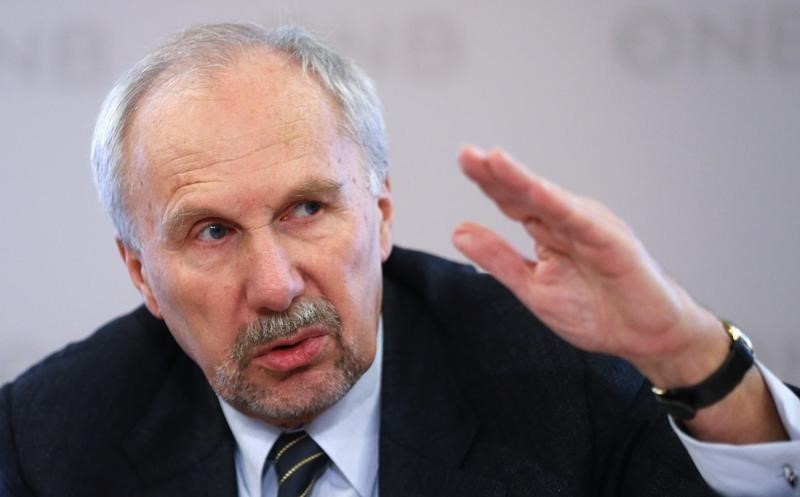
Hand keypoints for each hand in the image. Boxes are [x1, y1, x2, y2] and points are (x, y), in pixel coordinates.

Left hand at [452, 146, 724, 386]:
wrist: (645, 337)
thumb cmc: (597, 310)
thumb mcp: (532, 287)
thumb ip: (498, 258)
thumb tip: (458, 232)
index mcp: (548, 230)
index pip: (512, 200)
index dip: (488, 181)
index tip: (464, 160)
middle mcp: (567, 221)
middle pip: (526, 192)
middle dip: (496, 173)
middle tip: (467, 154)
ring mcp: (590, 228)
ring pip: (551, 199)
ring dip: (522, 179)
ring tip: (494, 161)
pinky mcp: (612, 242)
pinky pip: (582, 221)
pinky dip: (561, 206)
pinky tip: (539, 191)